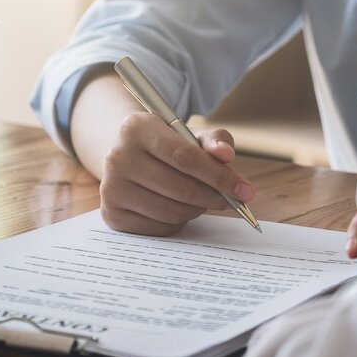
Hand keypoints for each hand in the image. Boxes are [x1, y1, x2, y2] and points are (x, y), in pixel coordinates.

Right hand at [99, 112, 254, 235]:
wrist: (127, 155)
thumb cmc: (167, 144)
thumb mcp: (190, 134)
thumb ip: (215, 141)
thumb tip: (226, 155)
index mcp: (137, 128)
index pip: (185, 157)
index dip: (219, 177)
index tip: (246, 191)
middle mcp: (117, 157)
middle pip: (181, 189)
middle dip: (213, 197)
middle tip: (227, 199)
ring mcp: (111, 188)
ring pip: (172, 212)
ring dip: (196, 210)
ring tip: (199, 198)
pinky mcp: (112, 214)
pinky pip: (159, 229)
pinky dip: (177, 222)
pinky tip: (177, 207)